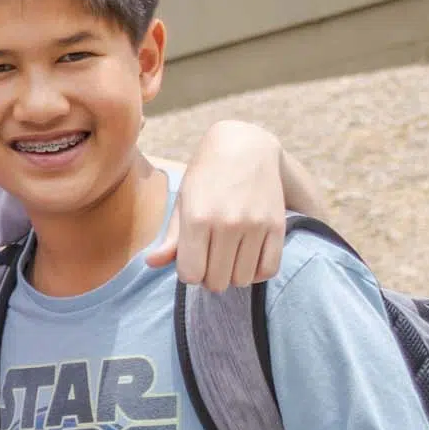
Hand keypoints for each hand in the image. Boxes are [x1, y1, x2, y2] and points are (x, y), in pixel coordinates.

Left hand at [147, 119, 284, 289]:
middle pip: (216, 281)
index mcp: (197, 218)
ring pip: (242, 279)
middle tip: (210, 261)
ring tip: (228, 259)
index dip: (189, 273)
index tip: (192, 261)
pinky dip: (256, 274)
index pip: (190, 274)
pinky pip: (268, 269)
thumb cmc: (206, 178)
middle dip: (209, 278)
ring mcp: (255, 225)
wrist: (245, 147)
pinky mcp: (277, 225)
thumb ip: (170, 238)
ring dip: (232, 276)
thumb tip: (151, 264)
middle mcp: (227, 223)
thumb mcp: (183, 203)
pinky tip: (247, 261)